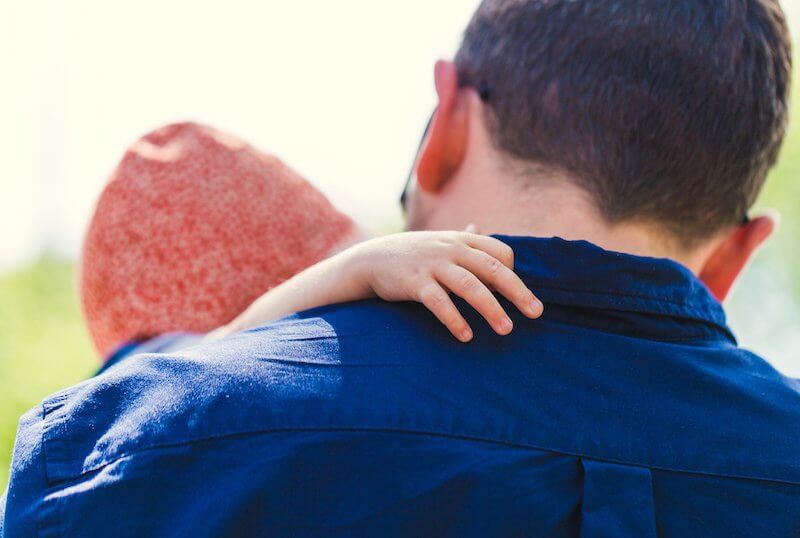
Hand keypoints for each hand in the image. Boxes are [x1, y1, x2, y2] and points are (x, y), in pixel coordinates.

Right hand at [345, 231, 542, 341]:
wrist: (371, 259)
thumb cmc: (413, 254)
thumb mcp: (439, 241)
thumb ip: (463, 237)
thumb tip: (479, 227)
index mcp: (461, 240)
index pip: (500, 252)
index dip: (512, 273)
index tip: (517, 294)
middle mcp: (451, 249)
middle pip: (492, 269)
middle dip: (517, 291)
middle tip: (536, 313)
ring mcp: (432, 265)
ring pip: (469, 286)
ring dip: (490, 309)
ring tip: (506, 329)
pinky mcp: (414, 283)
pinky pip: (439, 302)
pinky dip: (454, 319)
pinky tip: (466, 336)